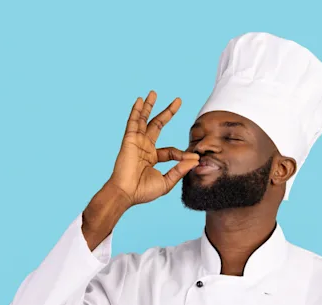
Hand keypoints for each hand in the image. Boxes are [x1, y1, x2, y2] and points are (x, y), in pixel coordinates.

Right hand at [107, 91, 199, 206]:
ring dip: (149, 106)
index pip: (171, 151)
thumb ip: (180, 170)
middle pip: (158, 125)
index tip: (194, 158)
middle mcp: (145, 147)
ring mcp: (137, 142)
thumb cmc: (143, 191)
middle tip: (178, 100)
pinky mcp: (130, 140)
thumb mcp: (166, 182)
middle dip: (168, 113)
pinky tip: (140, 100)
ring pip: (144, 120)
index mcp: (152, 158)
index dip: (182, 154)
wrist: (126, 193)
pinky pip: (134, 122)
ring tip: (154, 93)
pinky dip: (136, 110)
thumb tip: (195, 160)